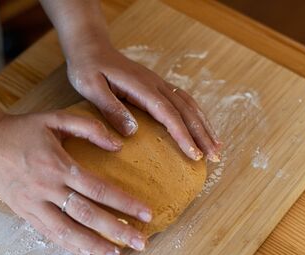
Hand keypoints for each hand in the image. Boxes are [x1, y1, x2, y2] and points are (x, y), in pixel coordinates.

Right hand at [0, 111, 151, 254]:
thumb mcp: (55, 118)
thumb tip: (117, 145)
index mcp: (58, 165)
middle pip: (88, 215)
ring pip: (68, 231)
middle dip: (117, 230)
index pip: (99, 189)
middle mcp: (48, 189)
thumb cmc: (23, 129)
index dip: (124, 203)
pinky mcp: (25, 212)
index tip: (146, 214)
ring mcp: (34, 204)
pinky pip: (49, 233)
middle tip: (141, 242)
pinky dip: (68, 245)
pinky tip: (86, 253)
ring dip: (94, 245)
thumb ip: (88, 127)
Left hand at [67, 45, 221, 161]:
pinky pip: (182, 101)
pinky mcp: (157, 86)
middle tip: (214, 157)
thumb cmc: (88, 68)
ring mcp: (158, 84)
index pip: (168, 114)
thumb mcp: (91, 87)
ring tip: (216, 147)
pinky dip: (196, 116)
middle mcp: (155, 84)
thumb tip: (132, 132)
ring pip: (189, 105)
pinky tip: (201, 127)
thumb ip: (111, 108)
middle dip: (202, 135)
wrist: (91, 47)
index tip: (194, 154)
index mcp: (141, 87)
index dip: (183, 135)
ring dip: (204, 126)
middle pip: (185, 111)